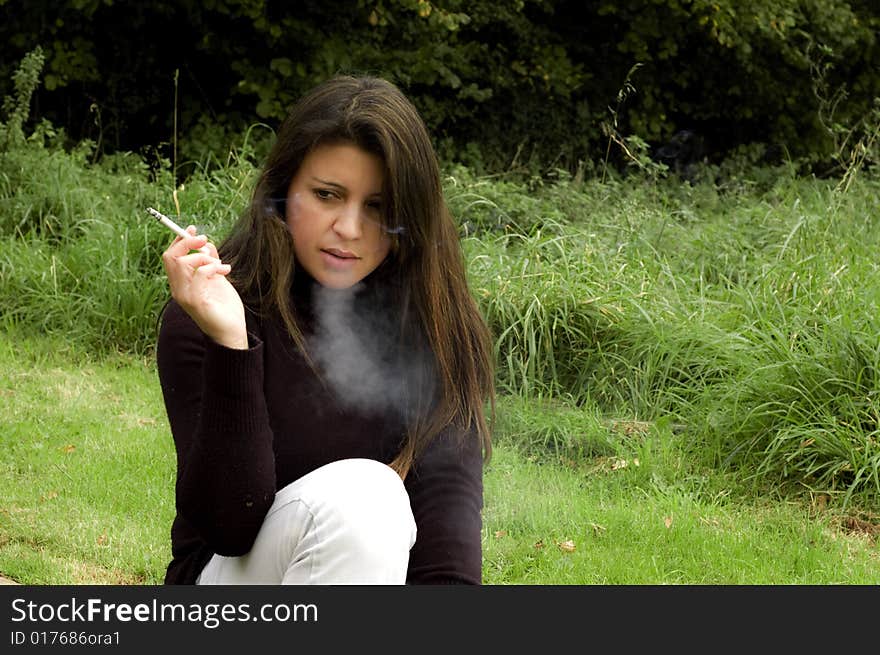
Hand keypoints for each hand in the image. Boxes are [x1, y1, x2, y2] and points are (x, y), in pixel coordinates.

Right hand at [161, 226, 247, 348]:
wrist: (232, 332)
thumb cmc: (225, 308)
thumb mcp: (217, 279)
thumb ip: (210, 263)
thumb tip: (206, 244)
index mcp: (180, 284)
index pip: (170, 257)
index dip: (179, 240)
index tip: (193, 230)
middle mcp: (178, 290)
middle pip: (170, 257)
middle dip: (187, 242)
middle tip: (205, 240)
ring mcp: (185, 296)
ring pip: (181, 263)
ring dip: (203, 257)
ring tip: (221, 265)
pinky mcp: (196, 301)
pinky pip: (199, 273)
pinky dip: (213, 267)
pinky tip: (225, 272)